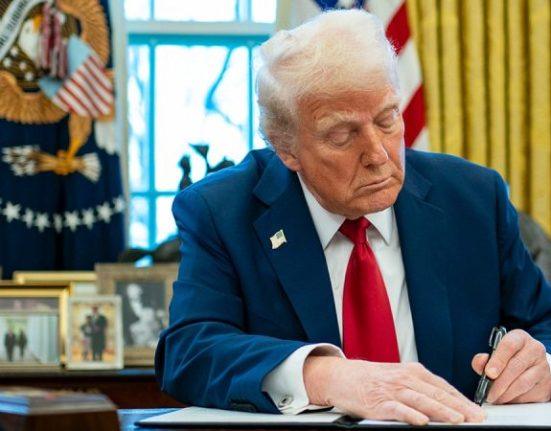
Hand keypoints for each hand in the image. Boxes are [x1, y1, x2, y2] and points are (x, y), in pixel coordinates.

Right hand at [304, 356, 484, 425]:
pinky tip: (422, 422)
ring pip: (421, 400)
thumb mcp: (399, 377)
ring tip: (458, 420)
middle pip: (436, 393)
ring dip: (441, 410)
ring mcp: (392, 390)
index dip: (462, 400)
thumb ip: (420, 387)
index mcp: (413, 372)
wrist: (343, 377)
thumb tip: (447, 403)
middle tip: (477, 418)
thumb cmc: (373, 380)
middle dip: (459, 407)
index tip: (478, 412)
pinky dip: (411, 415)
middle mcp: (405, 379)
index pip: (443, 387)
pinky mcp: (379, 402)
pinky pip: (398, 409)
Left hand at [471, 329, 550, 403]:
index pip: (509, 345)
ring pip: (523, 383)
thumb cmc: (507, 359)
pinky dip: (515, 399)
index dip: (498, 360)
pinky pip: (530, 395)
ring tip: (495, 398)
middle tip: (488, 392)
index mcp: (519, 338)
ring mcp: (543, 367)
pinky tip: (507, 399)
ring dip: (506, 394)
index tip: (489, 373)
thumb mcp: (494, 354)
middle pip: (515, 367)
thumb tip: (480, 362)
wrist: (529, 366)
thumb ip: (482, 359)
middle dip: (499, 383)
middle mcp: (534, 349)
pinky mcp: (546, 384)